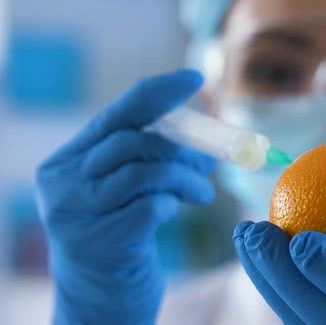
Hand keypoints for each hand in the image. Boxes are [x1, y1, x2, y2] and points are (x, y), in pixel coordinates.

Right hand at [35, 70, 215, 324]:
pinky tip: (174, 212)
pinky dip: (173, 204)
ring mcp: (74, 214)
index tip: (195, 80)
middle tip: (210, 162)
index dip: (160, 93)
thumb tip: (204, 127)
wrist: (102, 299)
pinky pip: (151, 206)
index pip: (117, 114)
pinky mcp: (98, 243)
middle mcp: (61, 183)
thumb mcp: (127, 191)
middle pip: (134, 141)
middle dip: (183, 147)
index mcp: (67, 161)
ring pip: (145, 171)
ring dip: (186, 178)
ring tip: (203, 192)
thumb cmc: (122, 236)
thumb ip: (149, 158)